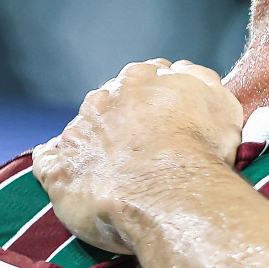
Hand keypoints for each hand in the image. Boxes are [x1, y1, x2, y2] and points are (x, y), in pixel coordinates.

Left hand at [32, 59, 246, 253]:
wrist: (172, 196)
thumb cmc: (200, 151)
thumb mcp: (220, 102)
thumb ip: (200, 79)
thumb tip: (184, 71)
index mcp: (140, 79)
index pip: (146, 79)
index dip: (159, 102)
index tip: (171, 122)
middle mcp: (103, 99)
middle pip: (110, 102)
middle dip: (124, 119)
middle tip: (146, 150)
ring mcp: (78, 133)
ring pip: (82, 129)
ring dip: (94, 142)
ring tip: (116, 170)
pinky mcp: (59, 169)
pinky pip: (48, 160)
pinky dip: (59, 164)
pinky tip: (74, 176)